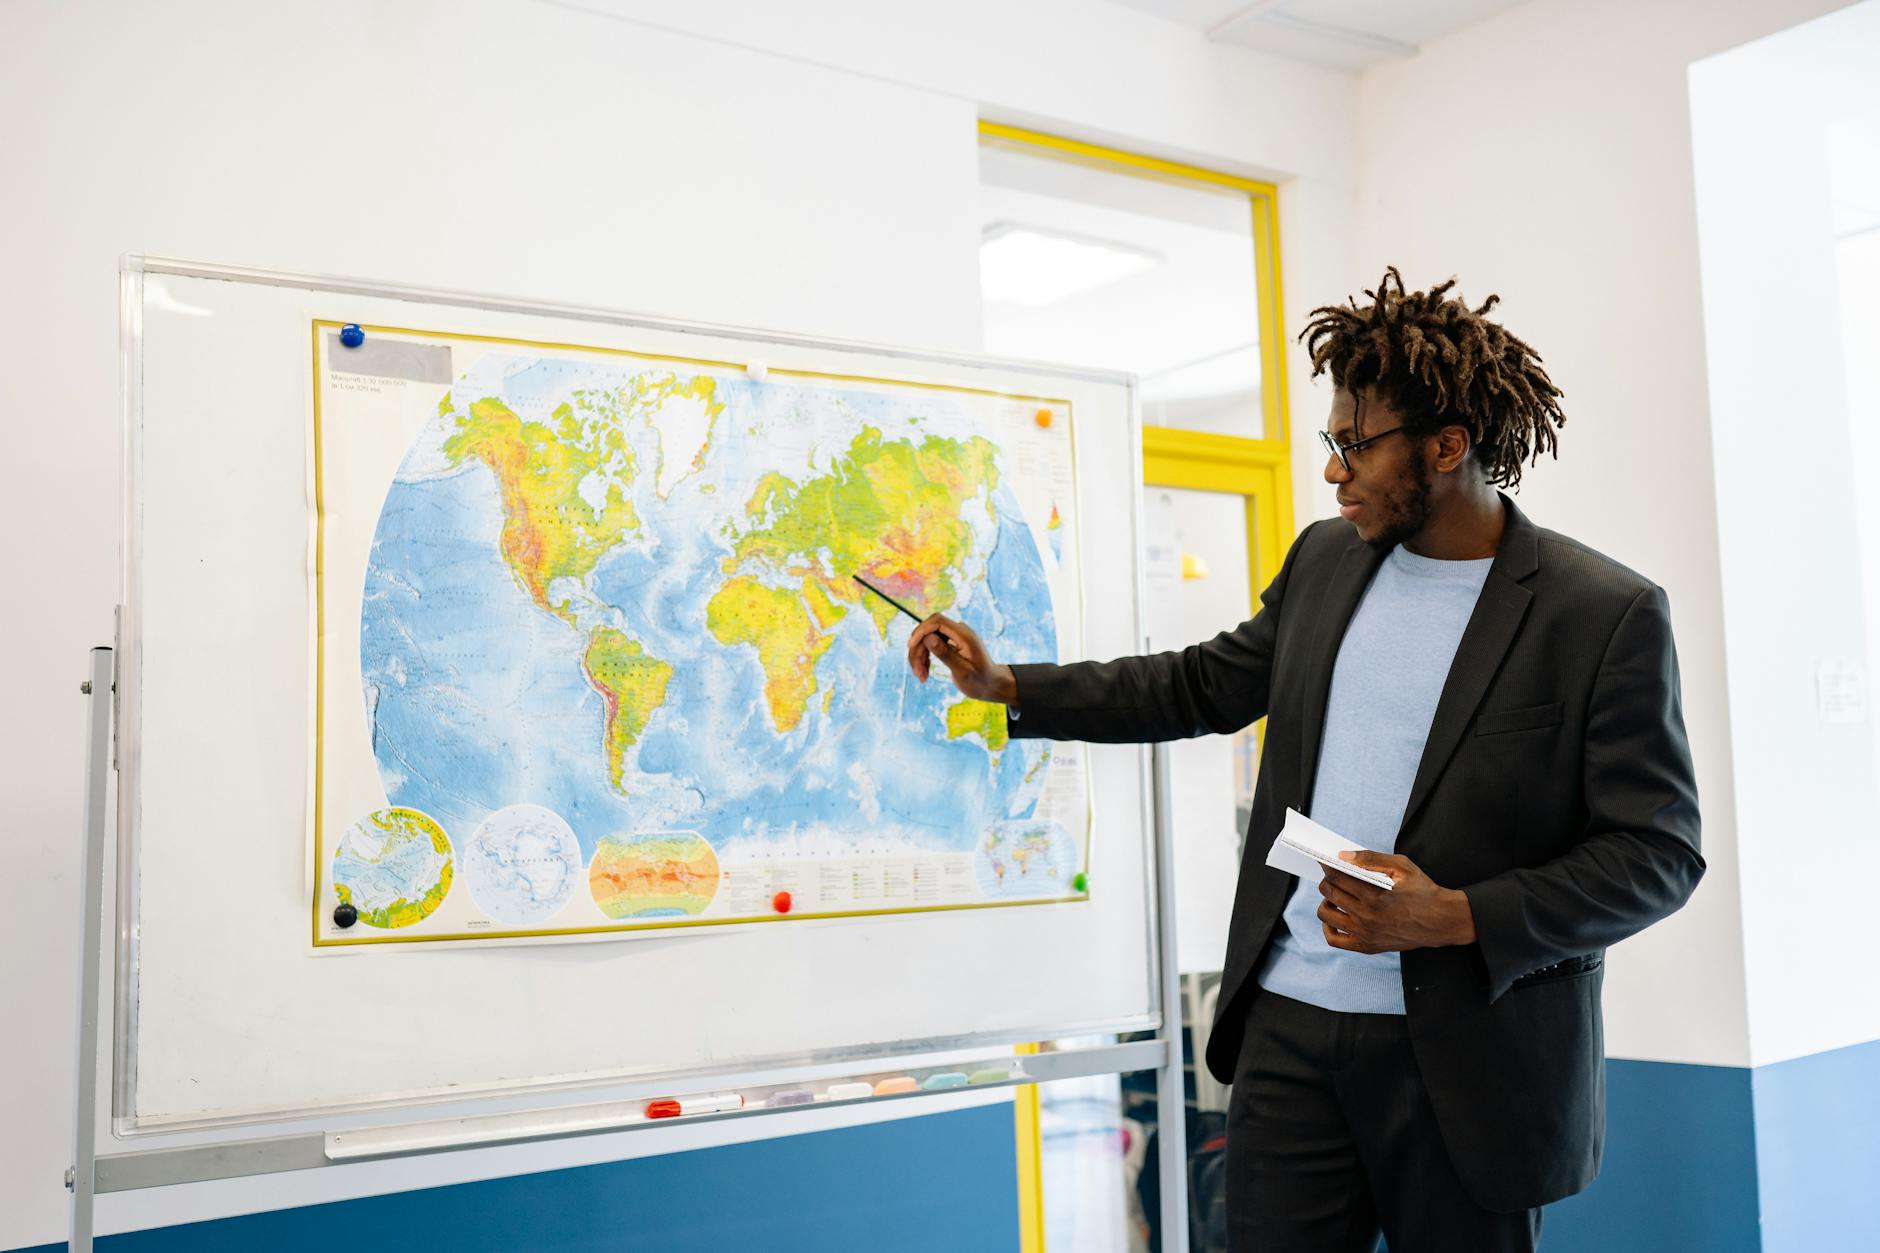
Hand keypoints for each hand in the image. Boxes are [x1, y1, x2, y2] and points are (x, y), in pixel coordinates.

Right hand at [905, 614, 1017, 704]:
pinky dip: (925, 657)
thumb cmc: (980, 680)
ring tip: (921, 676)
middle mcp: (960, 631)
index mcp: (964, 635)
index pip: (937, 621)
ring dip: (920, 656)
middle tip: (916, 671)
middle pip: (929, 630)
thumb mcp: (962, 671)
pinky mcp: (951, 643)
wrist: (991, 685)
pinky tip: (924, 672)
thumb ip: (945, 653)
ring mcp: (955, 636)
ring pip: (928, 638)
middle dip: (918, 649)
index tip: (910, 646)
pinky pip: (932, 644)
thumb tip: (928, 637)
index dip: (921, 631)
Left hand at [1315, 851, 1477, 953]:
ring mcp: (1365, 935)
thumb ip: (1371, 859)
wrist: (1442, 921)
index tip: (1326, 860)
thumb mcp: (1402, 867)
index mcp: (1375, 896)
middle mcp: (1367, 918)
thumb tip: (1343, 856)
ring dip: (1326, 900)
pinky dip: (1328, 926)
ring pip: (1326, 914)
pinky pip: (1333, 939)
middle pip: (1329, 892)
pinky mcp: (1367, 946)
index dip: (1328, 865)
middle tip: (1334, 874)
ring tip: (1336, 894)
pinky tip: (1336, 914)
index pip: (1337, 877)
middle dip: (1327, 879)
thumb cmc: (1423, 890)